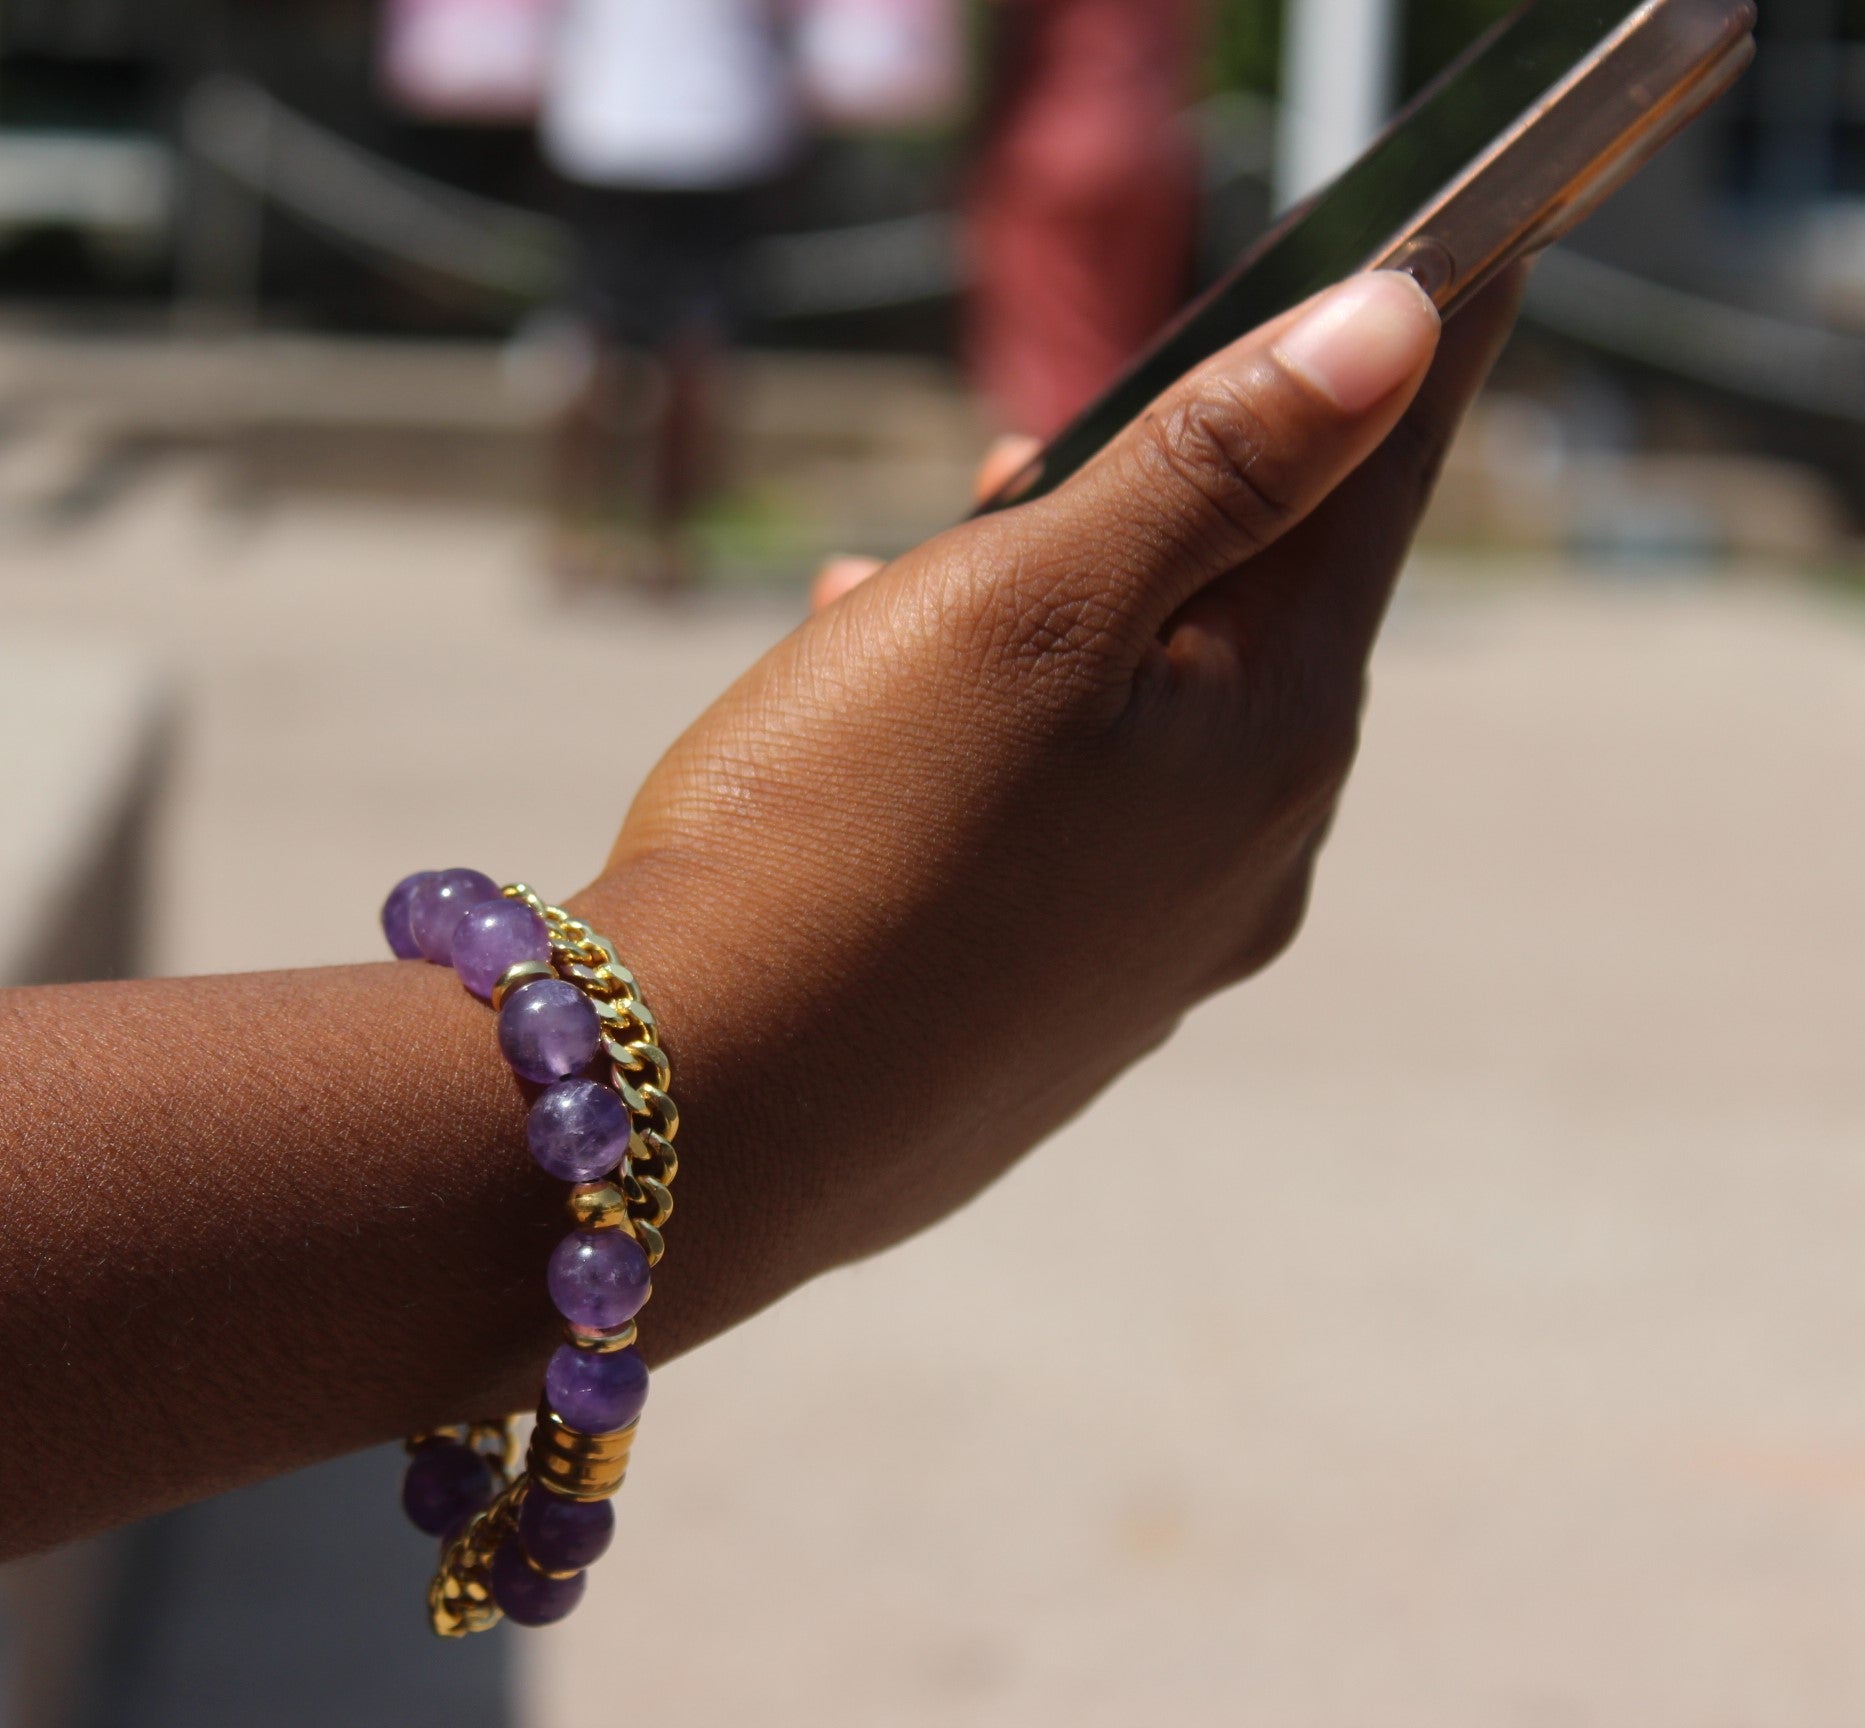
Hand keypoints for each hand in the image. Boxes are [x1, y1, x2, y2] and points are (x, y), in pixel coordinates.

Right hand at [578, 269, 1524, 1354]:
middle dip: (1148, 508)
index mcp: (1274, 737)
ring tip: (892, 595)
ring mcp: (1153, 954)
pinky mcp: (1053, 1014)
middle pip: (1243, 617)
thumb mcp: (1031, 601)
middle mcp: (1248, 858)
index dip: (1393, 367)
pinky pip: (1060, 831)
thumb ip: (1215, 463)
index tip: (1440, 266)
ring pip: (1136, 724)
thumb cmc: (847, 825)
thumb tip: (1393, 330)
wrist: (693, 1115)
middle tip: (1022, 458)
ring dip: (1039, 625)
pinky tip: (873, 734)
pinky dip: (992, 748)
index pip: (1376, 498)